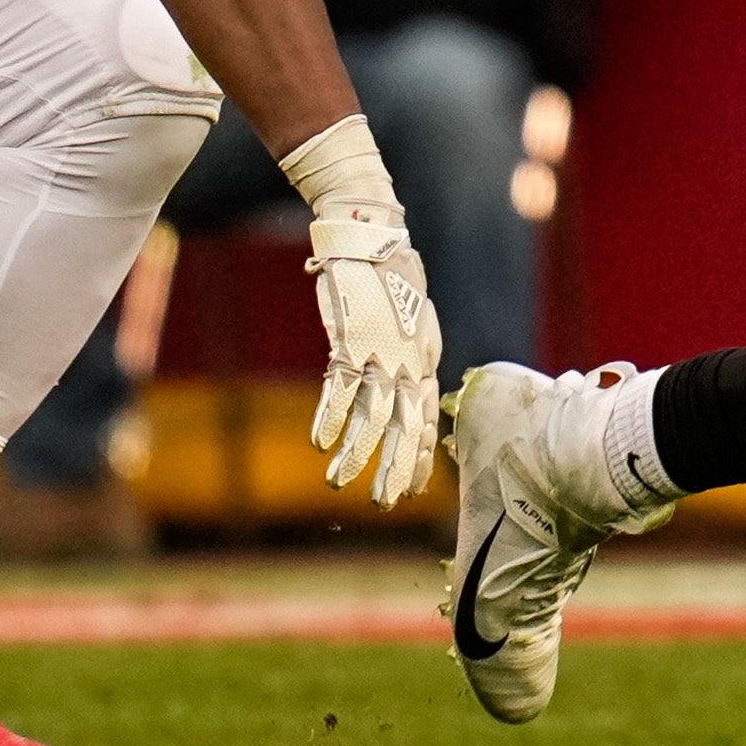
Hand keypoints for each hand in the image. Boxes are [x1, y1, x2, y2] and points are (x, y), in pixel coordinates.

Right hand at [284, 117, 443, 503]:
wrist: (376, 241)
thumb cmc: (394, 284)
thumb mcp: (417, 325)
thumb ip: (415, 360)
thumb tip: (411, 391)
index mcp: (426, 363)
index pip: (426, 421)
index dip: (418, 457)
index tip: (412, 491)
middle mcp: (408, 364)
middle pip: (404, 427)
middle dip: (393, 468)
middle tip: (384, 504)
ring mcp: (380, 354)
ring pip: (371, 415)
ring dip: (355, 453)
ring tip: (338, 482)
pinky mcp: (351, 340)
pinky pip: (340, 387)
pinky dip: (329, 416)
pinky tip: (320, 442)